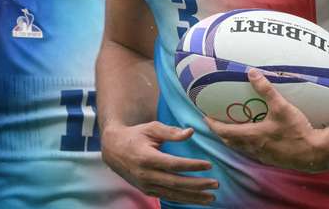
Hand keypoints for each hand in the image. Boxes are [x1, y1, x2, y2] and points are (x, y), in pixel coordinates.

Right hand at [101, 121, 217, 204]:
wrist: (113, 150)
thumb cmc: (135, 135)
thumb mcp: (151, 128)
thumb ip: (171, 131)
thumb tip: (191, 132)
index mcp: (147, 157)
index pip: (173, 164)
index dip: (192, 165)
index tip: (208, 164)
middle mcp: (146, 174)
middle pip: (175, 183)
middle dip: (197, 185)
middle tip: (215, 184)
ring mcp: (146, 185)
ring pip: (173, 194)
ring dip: (193, 197)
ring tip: (211, 198)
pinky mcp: (147, 190)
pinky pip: (167, 196)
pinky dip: (183, 199)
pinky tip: (196, 199)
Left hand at [205, 69, 328, 172]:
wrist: (315, 153)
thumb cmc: (297, 131)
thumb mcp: (281, 107)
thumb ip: (266, 89)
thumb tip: (252, 72)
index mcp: (252, 136)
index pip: (224, 132)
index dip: (212, 124)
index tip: (205, 116)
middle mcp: (254, 148)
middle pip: (230, 141)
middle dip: (221, 131)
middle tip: (217, 120)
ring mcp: (263, 156)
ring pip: (242, 147)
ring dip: (234, 138)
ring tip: (234, 125)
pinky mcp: (272, 159)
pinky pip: (254, 151)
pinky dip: (248, 142)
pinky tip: (256, 134)